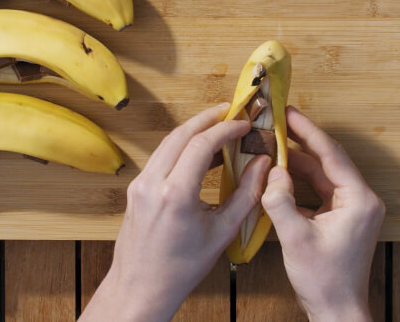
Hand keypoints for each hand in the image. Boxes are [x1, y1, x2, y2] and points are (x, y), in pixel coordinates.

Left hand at [80, 103, 269, 321]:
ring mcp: (140, 183)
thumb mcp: (222, 232)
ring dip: (194, 129)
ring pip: (168, 141)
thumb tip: (263, 163)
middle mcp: (152, 182)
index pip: (201, 143)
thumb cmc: (182, 267)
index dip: (226, 128)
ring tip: (219, 127)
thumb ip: (247, 194)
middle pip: (181, 133)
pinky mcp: (136, 187)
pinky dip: (182, 145)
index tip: (245, 124)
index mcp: (175, 194)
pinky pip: (161, 155)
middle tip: (231, 111)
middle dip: (208, 118)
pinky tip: (200, 151)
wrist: (140, 288)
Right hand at [261, 106, 384, 321]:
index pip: (331, 155)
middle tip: (278, 122)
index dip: (308, 131)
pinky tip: (281, 173)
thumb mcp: (296, 239)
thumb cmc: (324, 281)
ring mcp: (353, 207)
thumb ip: (280, 202)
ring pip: (322, 174)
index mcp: (359, 200)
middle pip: (328, 160)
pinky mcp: (342, 215)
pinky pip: (320, 189)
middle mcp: (360, 199)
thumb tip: (272, 173)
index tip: (290, 113)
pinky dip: (301, 181)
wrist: (337, 311)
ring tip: (274, 144)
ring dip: (299, 162)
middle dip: (302, 142)